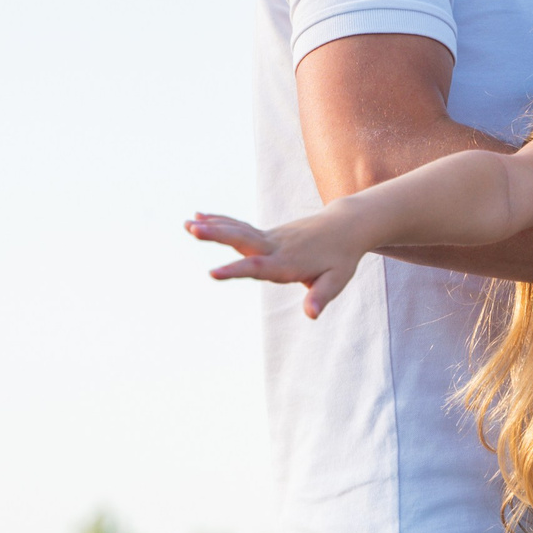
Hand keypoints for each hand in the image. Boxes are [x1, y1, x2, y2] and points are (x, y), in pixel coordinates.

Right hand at [186, 212, 365, 315]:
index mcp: (288, 262)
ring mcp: (270, 237)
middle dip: (217, 235)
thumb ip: (321, 296)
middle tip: (192, 229)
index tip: (212, 272)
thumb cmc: (341, 258)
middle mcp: (275, 246)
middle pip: (242, 239)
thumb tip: (311, 315)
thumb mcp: (337, 279)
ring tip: (187, 223)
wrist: (346, 226)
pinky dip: (220, 221)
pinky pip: (240, 227)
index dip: (235, 270)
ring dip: (212, 226)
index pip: (259, 267)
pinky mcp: (267, 233)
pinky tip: (199, 216)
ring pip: (238, 230)